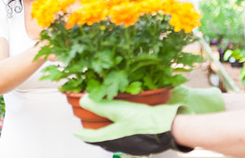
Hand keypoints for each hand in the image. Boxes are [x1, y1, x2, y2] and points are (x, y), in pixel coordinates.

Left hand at [74, 86, 224, 154]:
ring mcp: (130, 144)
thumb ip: (101, 105)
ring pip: (114, 138)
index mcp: (113, 136)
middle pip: (103, 139)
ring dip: (109, 130)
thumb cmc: (145, 120)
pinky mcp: (139, 141)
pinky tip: (125, 122)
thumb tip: (83, 100)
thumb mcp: (120, 110)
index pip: (92, 137)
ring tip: (106, 122)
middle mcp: (120, 143)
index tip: (75, 131)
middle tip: (90, 125)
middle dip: (95, 133)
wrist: (169, 127)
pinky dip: (120, 130)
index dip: (82, 133)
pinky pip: (125, 137)